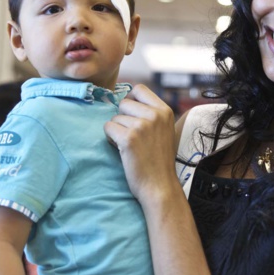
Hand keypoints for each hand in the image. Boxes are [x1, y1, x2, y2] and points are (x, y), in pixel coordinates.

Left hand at [104, 84, 177, 201]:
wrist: (160, 185)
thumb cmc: (159, 160)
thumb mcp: (164, 129)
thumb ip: (152, 114)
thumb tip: (127, 99)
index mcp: (165, 111)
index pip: (139, 89)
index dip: (131, 100)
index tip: (131, 115)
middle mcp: (155, 115)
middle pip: (124, 102)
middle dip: (123, 118)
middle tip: (131, 135)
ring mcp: (142, 126)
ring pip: (115, 117)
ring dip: (117, 130)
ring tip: (130, 145)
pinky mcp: (129, 138)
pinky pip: (108, 128)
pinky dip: (111, 139)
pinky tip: (123, 150)